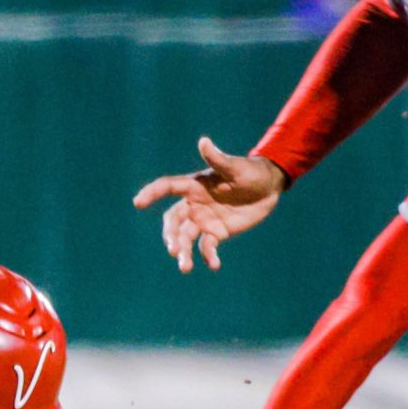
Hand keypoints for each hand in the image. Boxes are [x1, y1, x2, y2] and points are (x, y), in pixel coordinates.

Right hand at [132, 137, 288, 272]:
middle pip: (174, 220)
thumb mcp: (236, 167)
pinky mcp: (217, 233)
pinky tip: (214, 265)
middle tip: (173, 249)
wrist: (269, 188)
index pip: (167, 187)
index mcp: (194, 185)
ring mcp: (204, 220)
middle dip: (170, 235)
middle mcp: (194, 204)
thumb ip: (218, 159)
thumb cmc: (250, 172)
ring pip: (186, 237)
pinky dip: (208, 257)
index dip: (151, 193)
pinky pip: (207, 247)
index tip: (138, 202)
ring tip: (185, 267)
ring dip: (183, 252)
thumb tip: (203, 141)